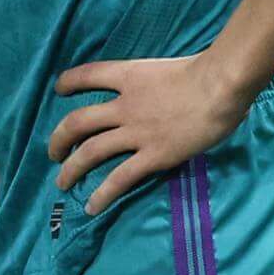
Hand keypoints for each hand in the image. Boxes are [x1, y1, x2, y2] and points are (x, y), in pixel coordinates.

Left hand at [49, 53, 244, 215]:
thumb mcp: (170, 68)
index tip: (59, 89)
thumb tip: (161, 92)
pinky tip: (92, 206)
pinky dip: (102, 194)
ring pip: (91, 152)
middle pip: (79, 121)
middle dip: (60, 138)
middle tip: (54, 152)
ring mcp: (136, 132)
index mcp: (129, 76)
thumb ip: (157, 82)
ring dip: (72, 169)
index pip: (88, 74)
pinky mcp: (153, 155)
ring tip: (62, 182)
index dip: (69, 82)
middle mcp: (124, 105)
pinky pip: (120, 178)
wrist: (220, 86)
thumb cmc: (207, 71)